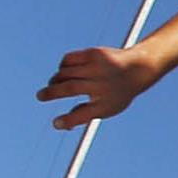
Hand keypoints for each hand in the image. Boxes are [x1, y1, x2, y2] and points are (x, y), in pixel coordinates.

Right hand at [38, 44, 161, 129]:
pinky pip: (68, 60)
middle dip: (51, 93)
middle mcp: (102, 84)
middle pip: (70, 88)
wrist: (138, 68)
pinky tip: (65, 72)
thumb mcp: (106, 108)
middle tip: (39, 96)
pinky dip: (62, 67)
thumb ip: (83, 116)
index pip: (84, 114)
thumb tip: (59, 124)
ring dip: (56, 80)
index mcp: (106, 102)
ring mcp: (98, 67)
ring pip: (66, 73)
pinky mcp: (94, 53)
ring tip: (55, 85)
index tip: (56, 123)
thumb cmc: (117, 93)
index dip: (68, 120)